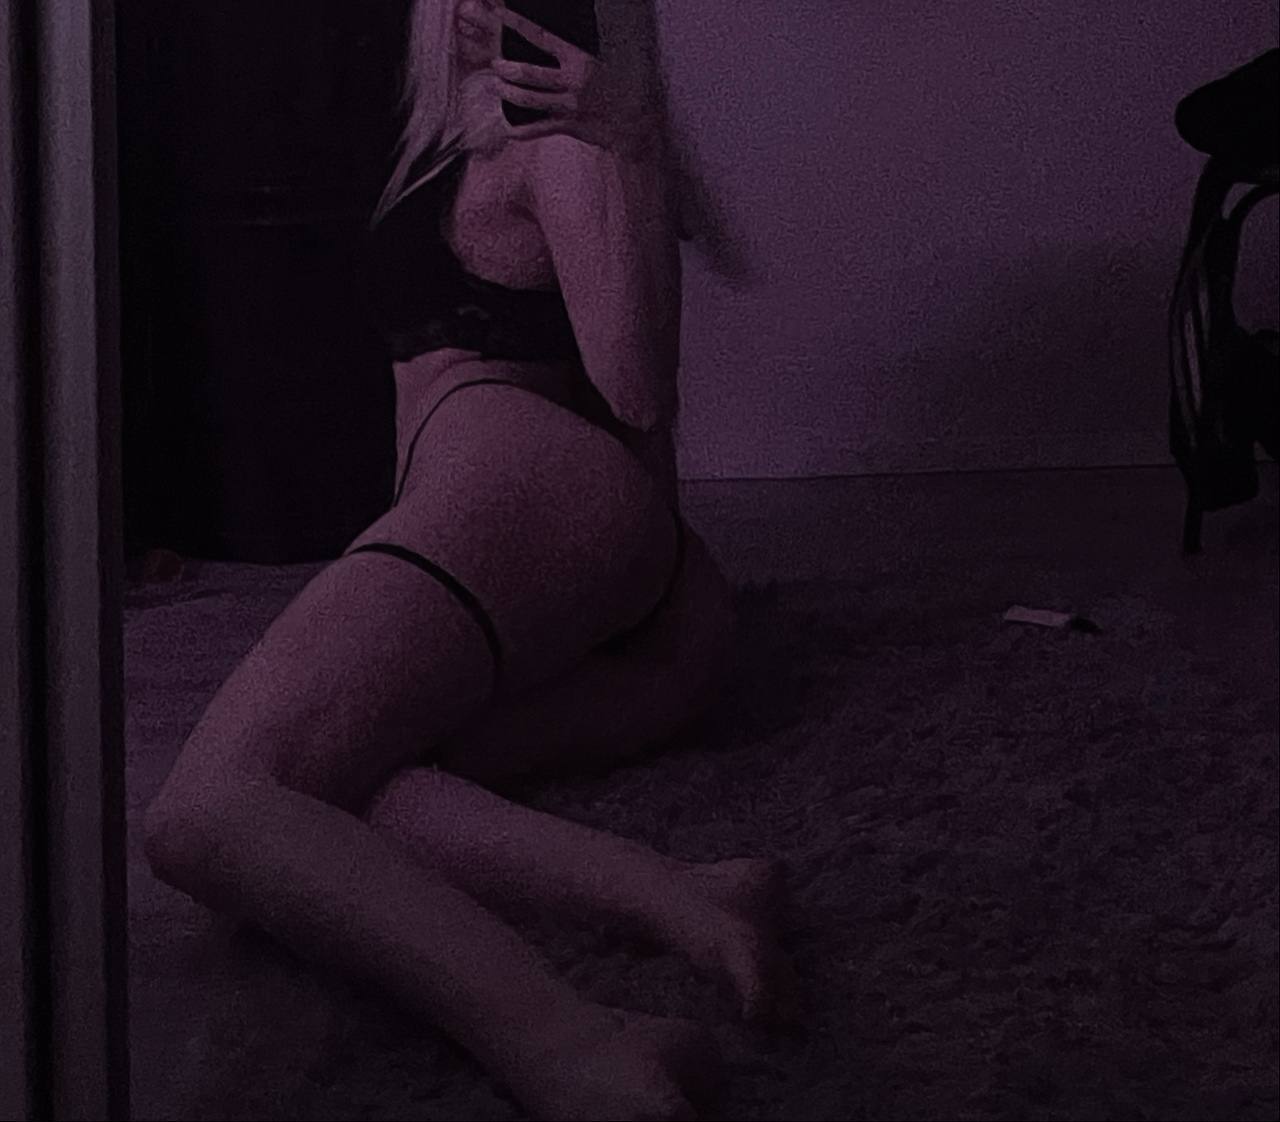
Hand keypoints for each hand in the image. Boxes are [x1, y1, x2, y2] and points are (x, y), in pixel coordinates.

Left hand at [491, 6, 658, 156]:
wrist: (634, 121)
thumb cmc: (615, 88)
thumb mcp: (596, 64)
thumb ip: (571, 56)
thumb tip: (549, 44)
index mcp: (579, 60)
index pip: (543, 38)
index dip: (519, 25)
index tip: (501, 15)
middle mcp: (573, 82)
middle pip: (530, 74)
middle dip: (506, 69)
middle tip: (495, 64)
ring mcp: (569, 105)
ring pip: (530, 100)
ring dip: (508, 94)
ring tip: (497, 87)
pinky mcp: (569, 126)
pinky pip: (539, 129)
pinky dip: (521, 131)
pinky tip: (509, 129)